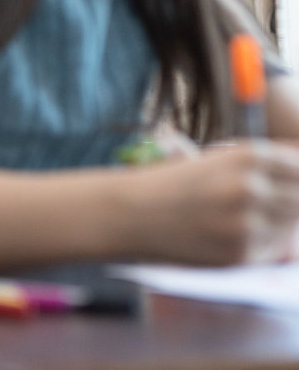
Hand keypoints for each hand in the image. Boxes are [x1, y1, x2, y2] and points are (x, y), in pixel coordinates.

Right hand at [136, 140, 298, 264]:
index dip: (297, 178)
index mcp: (246, 156)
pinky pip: (273, 252)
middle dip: (291, 203)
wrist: (128, 213)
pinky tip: (235, 236)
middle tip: (263, 205)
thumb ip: (263, 170)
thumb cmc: (171, 184)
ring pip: (292, 228)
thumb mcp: (216, 162)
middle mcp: (250, 188)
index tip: (290, 185)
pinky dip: (264, 246)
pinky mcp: (239, 254)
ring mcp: (246, 224)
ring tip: (244, 219)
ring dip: (280, 226)